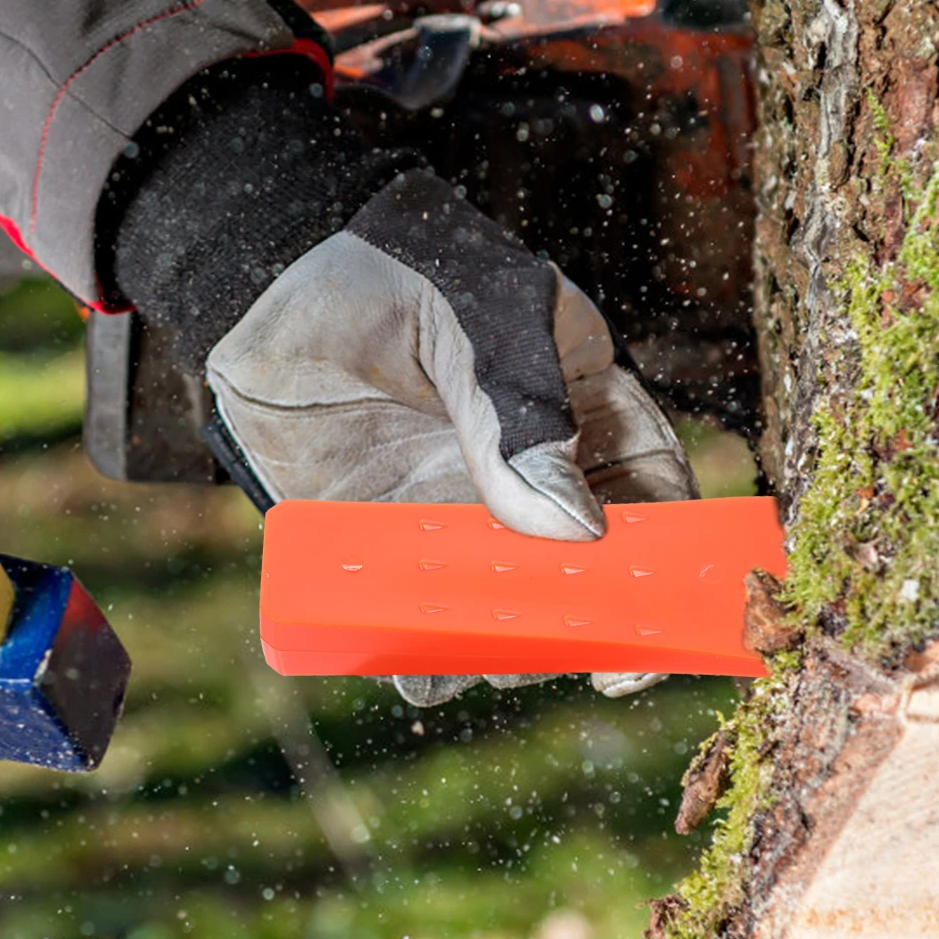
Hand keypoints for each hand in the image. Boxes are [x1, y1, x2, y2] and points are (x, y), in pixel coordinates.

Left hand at [108, 66, 697, 704]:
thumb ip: (521, 422)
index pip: (651, 488)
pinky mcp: (380, 543)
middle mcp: (525, 475)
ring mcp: (454, 515)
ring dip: (508, 649)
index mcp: (580, 406)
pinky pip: (411, 618)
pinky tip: (420, 670)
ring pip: (503, 607)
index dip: (674, 553)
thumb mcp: (477, 326)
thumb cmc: (393, 269)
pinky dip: (419, 657)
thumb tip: (578, 534)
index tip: (671, 614)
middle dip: (596, 623)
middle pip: (587, 572)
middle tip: (593, 661)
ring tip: (492, 657)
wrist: (265, 275)